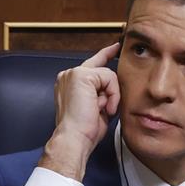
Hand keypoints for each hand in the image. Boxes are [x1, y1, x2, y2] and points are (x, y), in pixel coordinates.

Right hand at [38, 43, 120, 180]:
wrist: (75, 137)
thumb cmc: (85, 129)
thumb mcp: (98, 108)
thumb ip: (103, 94)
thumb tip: (114, 90)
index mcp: (70, 82)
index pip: (92, 64)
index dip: (105, 55)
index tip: (115, 48)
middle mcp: (68, 75)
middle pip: (103, 70)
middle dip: (111, 90)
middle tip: (104, 107)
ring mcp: (73, 73)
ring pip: (108, 75)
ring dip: (112, 95)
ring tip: (102, 110)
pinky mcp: (81, 75)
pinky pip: (109, 78)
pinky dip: (112, 94)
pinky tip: (103, 107)